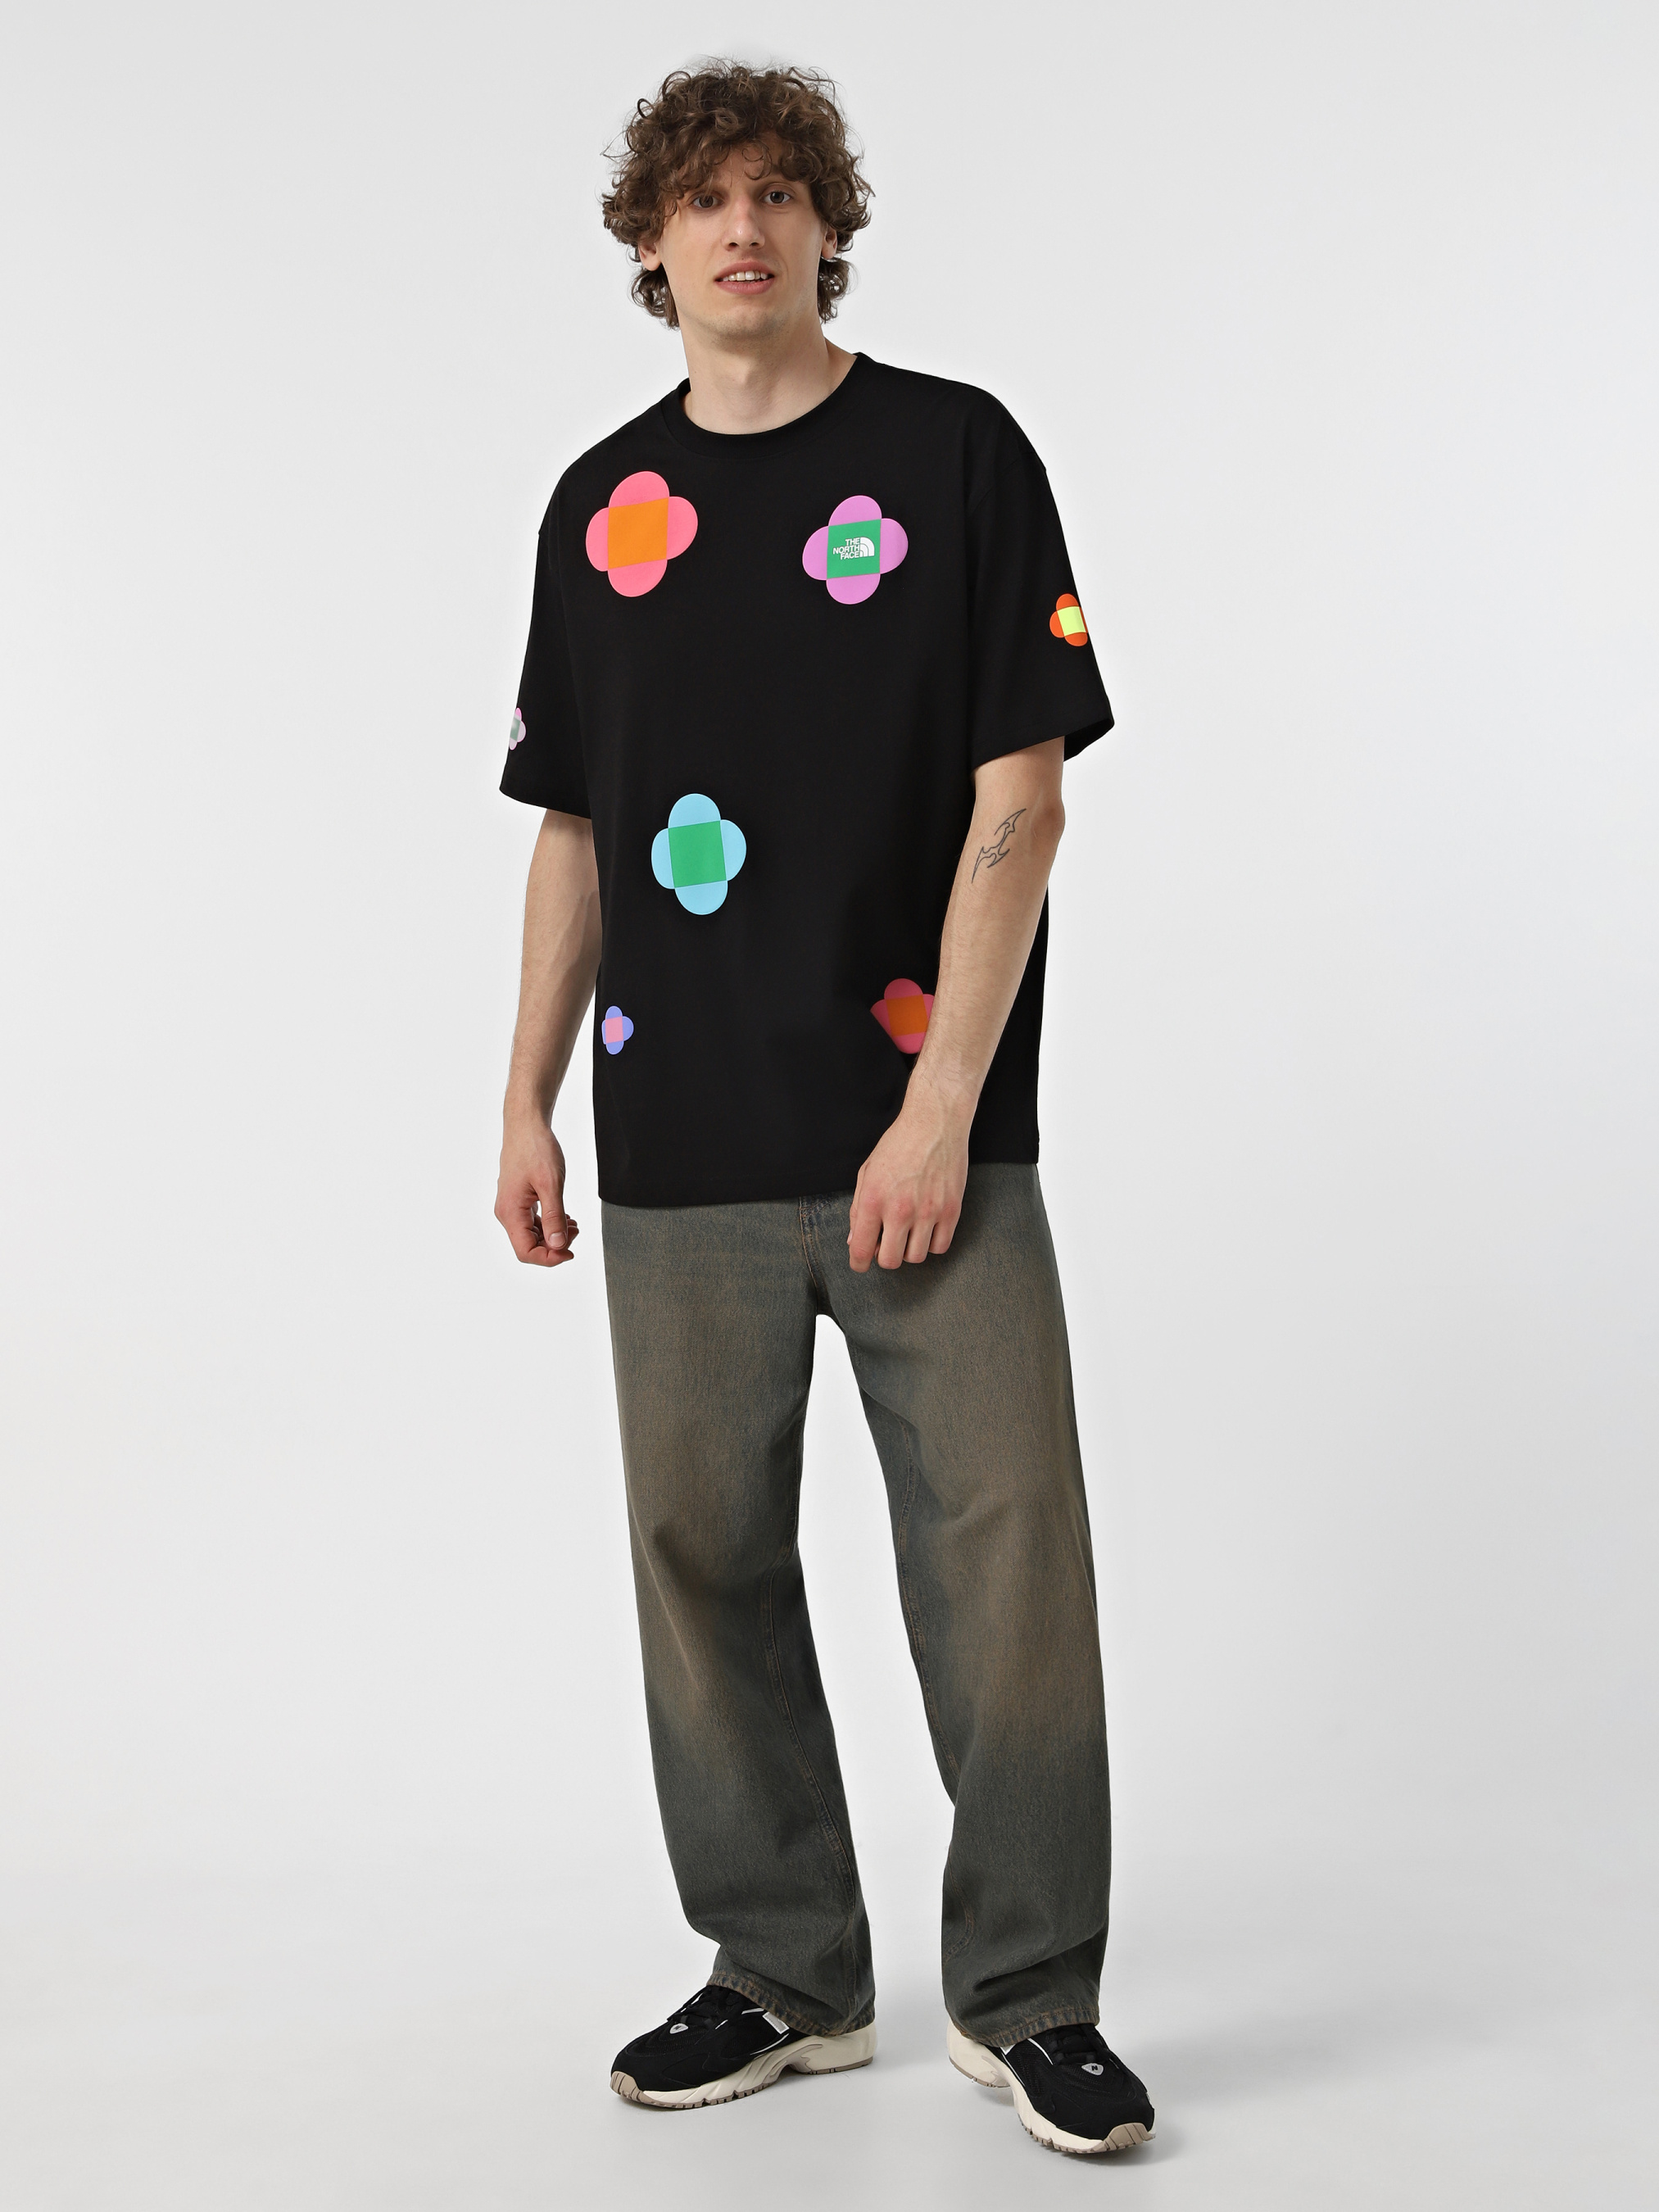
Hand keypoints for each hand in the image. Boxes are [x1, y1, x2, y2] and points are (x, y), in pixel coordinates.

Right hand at [495, 1114, 579, 1266]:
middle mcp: (507, 1213)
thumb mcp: (551, 1184)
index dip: (549, 1258)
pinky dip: (549, 1224)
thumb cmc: (535, 1149)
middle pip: (528, 1246)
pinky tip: (564, 1217)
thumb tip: (558, 1245)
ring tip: (573, 1224)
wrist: (526, 1125)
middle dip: (554, 1246)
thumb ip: (554, 1217)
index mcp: (510, 1212)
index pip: (525, 1252)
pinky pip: (532, 1222)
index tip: (570, 1252)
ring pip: (531, 1235)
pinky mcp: (518, 1200)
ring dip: (553, 1235)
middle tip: (575, 1232)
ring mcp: (511, 1206)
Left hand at [847, 1080, 970, 1271]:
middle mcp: (900, 1210)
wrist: (934, 1123)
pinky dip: (932, 1243)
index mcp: (873, 1200)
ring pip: (916, 1257)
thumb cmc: (898, 1145)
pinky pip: (941, 1246)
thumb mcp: (867, 1173)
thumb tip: (855, 1241)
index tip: (861, 1264)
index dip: (859, 1263)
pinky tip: (926, 1227)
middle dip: (884, 1256)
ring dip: (909, 1249)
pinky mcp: (951, 1210)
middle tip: (886, 1242)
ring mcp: (928, 1212)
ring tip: (908, 1231)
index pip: (861, 1250)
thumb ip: (858, 1210)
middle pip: (890, 1261)